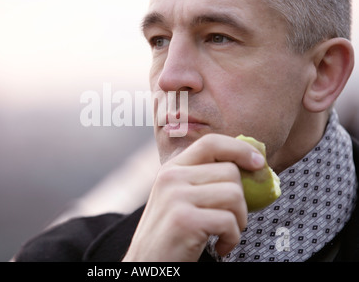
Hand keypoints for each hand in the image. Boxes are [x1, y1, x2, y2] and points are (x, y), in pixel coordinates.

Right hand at [122, 134, 265, 261]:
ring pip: (234, 195)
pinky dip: (232, 239)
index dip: (239, 149)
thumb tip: (250, 165)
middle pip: (230, 171)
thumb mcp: (180, 197)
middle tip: (231, 219)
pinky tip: (220, 246)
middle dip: (241, 199)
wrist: (148, 263)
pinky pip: (229, 221)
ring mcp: (176, 197)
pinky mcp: (184, 220)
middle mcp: (171, 177)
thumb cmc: (171, 233)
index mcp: (172, 168)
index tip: (257, 163)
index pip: (211, 142)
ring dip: (239, 220)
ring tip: (224, 233)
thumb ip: (203, 179)